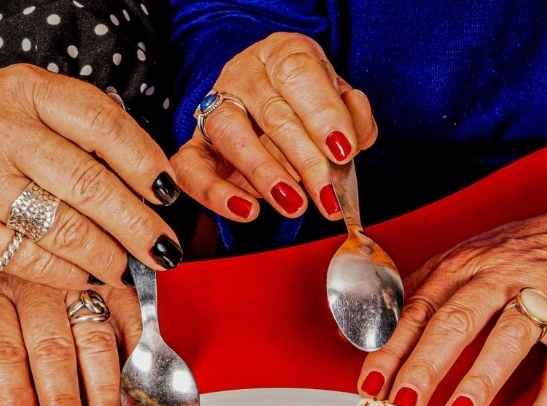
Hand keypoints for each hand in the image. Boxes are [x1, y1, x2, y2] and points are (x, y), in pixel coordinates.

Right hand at [0, 64, 183, 288]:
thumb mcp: (10, 105)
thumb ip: (70, 126)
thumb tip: (148, 172)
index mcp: (21, 89)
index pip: (102, 122)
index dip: (145, 161)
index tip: (169, 191)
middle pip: (91, 184)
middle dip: (139, 223)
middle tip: (165, 247)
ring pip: (67, 228)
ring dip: (107, 255)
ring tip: (124, 266)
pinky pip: (35, 259)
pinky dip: (70, 273)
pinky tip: (84, 275)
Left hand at [0, 263, 138, 405]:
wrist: (10, 180)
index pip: (1, 349)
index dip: (14, 392)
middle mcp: (34, 280)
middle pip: (51, 348)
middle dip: (63, 398)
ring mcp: (77, 271)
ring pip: (95, 334)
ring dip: (105, 383)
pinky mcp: (111, 265)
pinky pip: (131, 311)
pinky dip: (139, 347)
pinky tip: (141, 380)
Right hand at [171, 33, 377, 221]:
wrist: (269, 109)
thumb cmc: (308, 107)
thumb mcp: (339, 103)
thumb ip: (353, 117)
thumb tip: (354, 139)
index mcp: (282, 54)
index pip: (298, 74)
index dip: (322, 112)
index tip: (344, 149)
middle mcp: (243, 75)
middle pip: (272, 113)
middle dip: (306, 160)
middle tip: (328, 195)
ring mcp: (215, 108)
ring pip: (231, 134)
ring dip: (265, 173)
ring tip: (294, 204)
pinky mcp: (196, 146)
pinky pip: (192, 168)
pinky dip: (216, 193)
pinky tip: (248, 210)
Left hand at [361, 170, 546, 405]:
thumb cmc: (527, 255)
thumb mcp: (468, 259)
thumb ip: (422, 292)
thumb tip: (360, 331)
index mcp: (465, 265)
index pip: (420, 307)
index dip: (392, 346)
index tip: (370, 383)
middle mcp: (502, 277)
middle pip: (457, 321)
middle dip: (426, 364)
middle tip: (402, 405)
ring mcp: (545, 298)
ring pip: (508, 339)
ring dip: (480, 380)